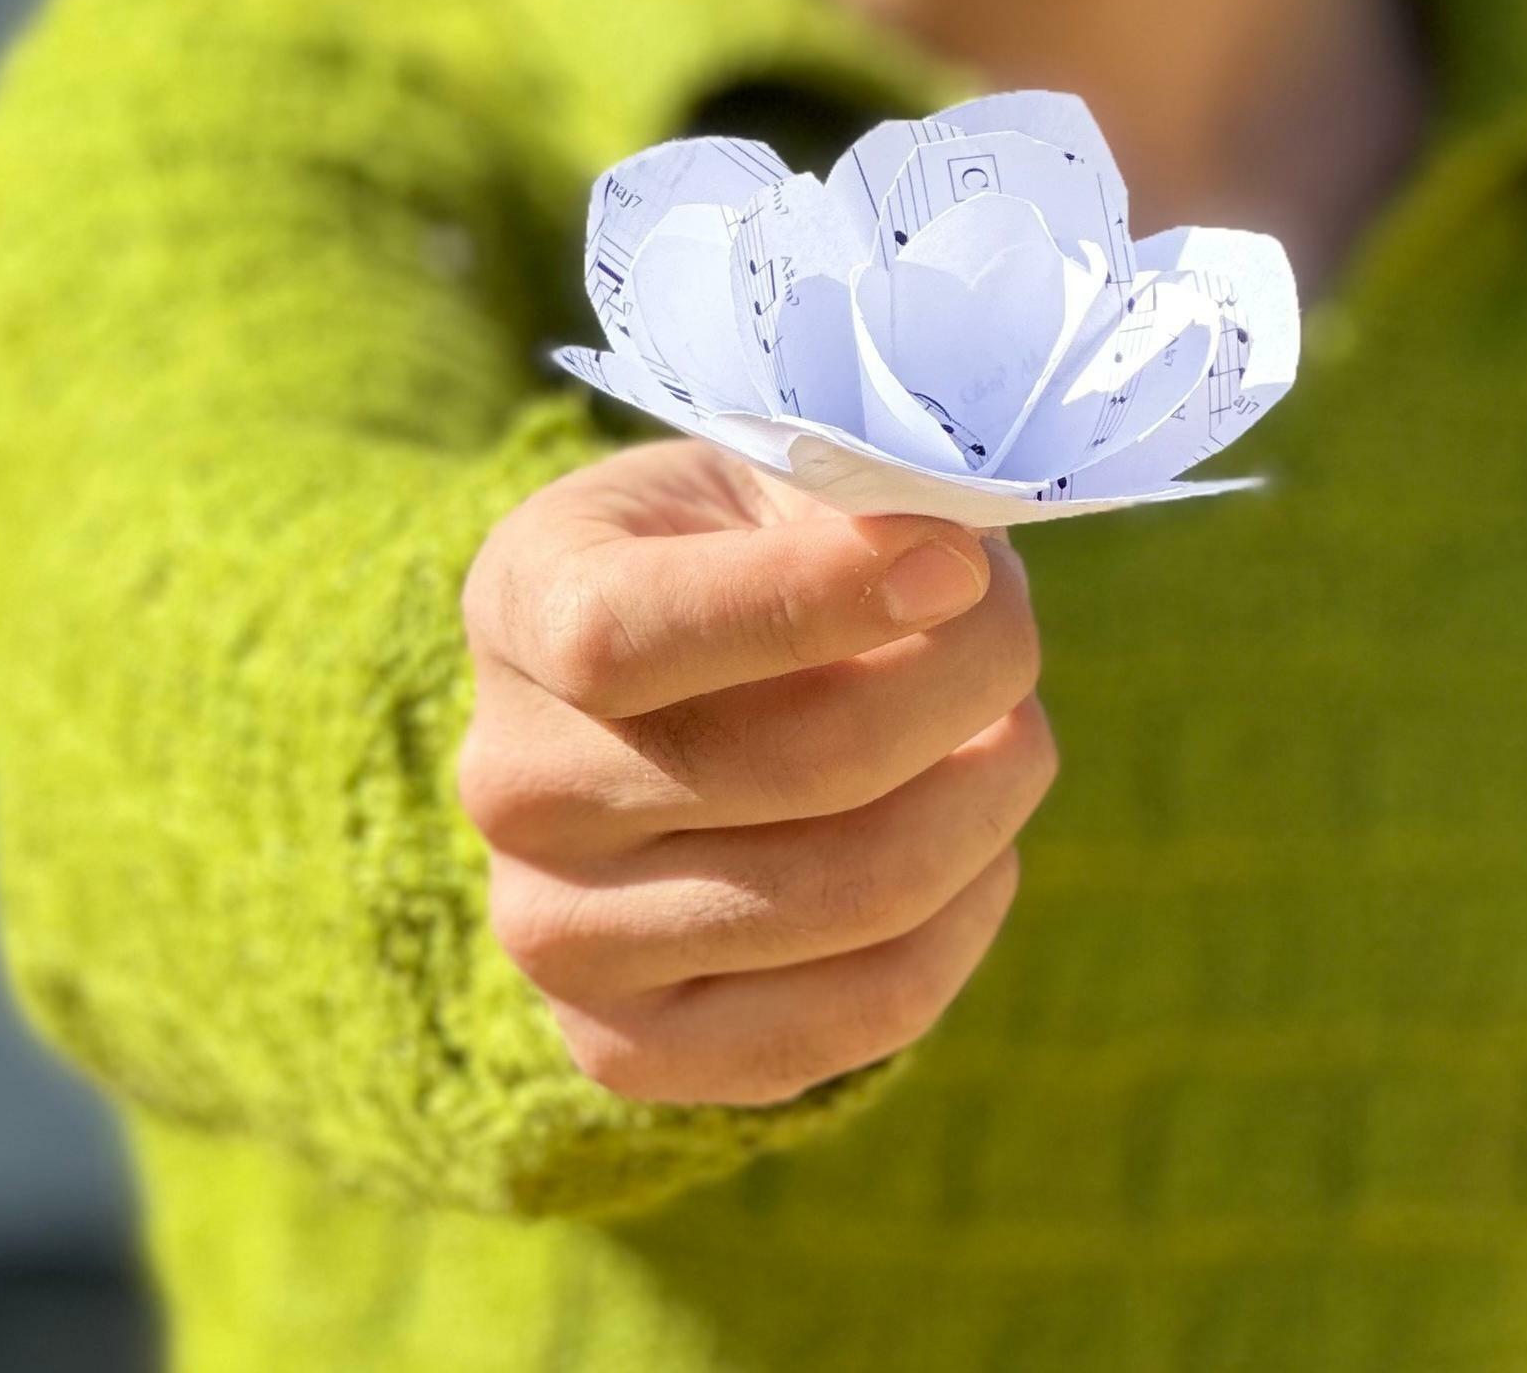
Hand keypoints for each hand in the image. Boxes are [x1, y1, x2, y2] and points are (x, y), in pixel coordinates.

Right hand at [456, 434, 1054, 1106]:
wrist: (664, 702)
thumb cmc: (741, 551)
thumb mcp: (766, 475)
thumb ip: (850, 507)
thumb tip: (957, 574)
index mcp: (522, 601)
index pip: (627, 635)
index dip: (812, 599)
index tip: (959, 562)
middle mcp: (511, 783)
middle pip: (791, 763)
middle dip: (963, 678)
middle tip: (1013, 624)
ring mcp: (556, 936)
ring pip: (851, 893)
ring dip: (988, 796)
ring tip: (1014, 730)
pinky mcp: (632, 1050)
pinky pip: (861, 1015)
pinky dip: (965, 916)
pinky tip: (983, 845)